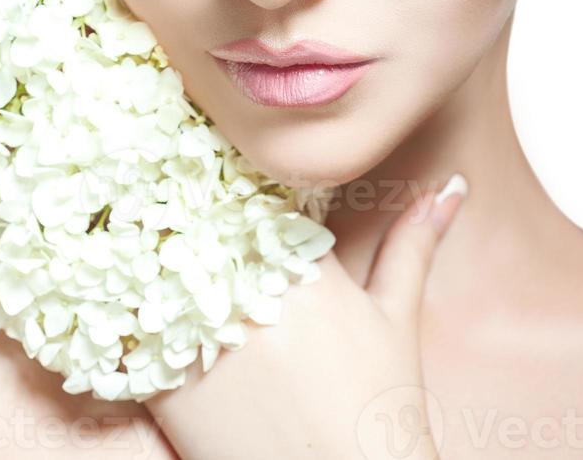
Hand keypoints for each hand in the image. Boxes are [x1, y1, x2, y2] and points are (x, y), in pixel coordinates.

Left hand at [144, 175, 466, 459]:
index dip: (232, 187)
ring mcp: (203, 336)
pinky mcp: (168, 385)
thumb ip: (416, 242)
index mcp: (303, 261)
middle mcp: (248, 289)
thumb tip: (452, 187)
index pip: (249, 194)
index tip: (218, 176)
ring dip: (155, 259)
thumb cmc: (377, 406)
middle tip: (171, 208)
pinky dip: (131, 319)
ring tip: (150, 259)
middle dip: (191, 220)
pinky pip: (130, 332)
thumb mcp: (396, 316)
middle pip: (200, 225)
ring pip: (159, 268)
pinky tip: (142, 318)